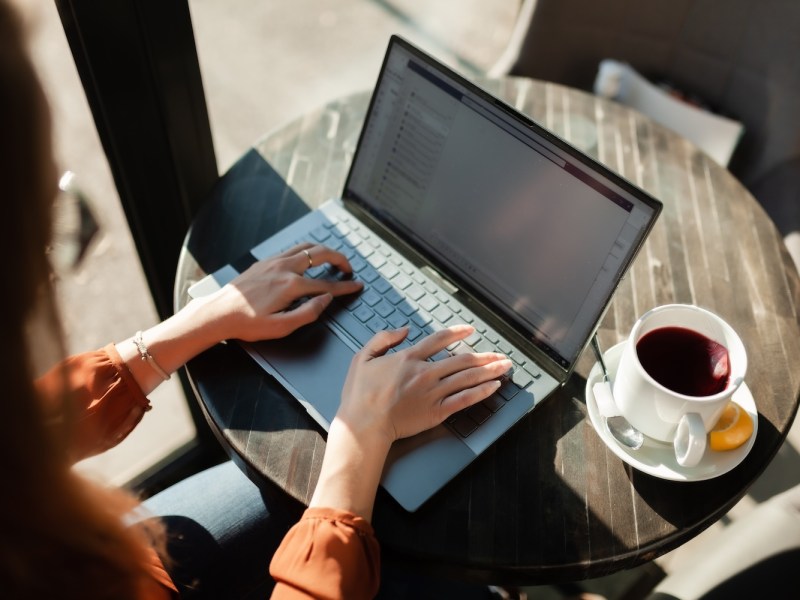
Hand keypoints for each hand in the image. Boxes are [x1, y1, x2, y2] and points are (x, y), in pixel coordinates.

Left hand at [204, 242, 362, 341]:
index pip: (327, 284)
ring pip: (305, 246)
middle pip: (320, 253)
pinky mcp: (264, 261)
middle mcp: (284, 268)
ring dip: (323, 250)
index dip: (346, 286)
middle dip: (339, 258)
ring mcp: (273, 261)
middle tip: (348, 267)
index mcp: (291, 286)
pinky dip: (305, 250)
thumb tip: (326, 300)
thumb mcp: (281, 327)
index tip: (356, 286)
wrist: (218, 313)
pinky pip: (291, 249)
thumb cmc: (247, 323)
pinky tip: (307, 259)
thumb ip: (309, 313)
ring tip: (332, 259)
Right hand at [310, 323, 510, 519]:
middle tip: (498, 354)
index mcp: (408, 358)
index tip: (470, 330)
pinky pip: (464, 400)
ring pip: (467, 378)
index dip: (457, 333)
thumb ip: (383, 339)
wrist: (364, 424)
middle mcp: (425, 373)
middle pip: (461, 360)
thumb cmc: (359, 395)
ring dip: (489, 370)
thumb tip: (404, 330)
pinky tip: (493, 386)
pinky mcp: (436, 412)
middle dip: (484, 356)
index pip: (439, 340)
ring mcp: (433, 393)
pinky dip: (481, 392)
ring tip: (504, 366)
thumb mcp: (362, 357)